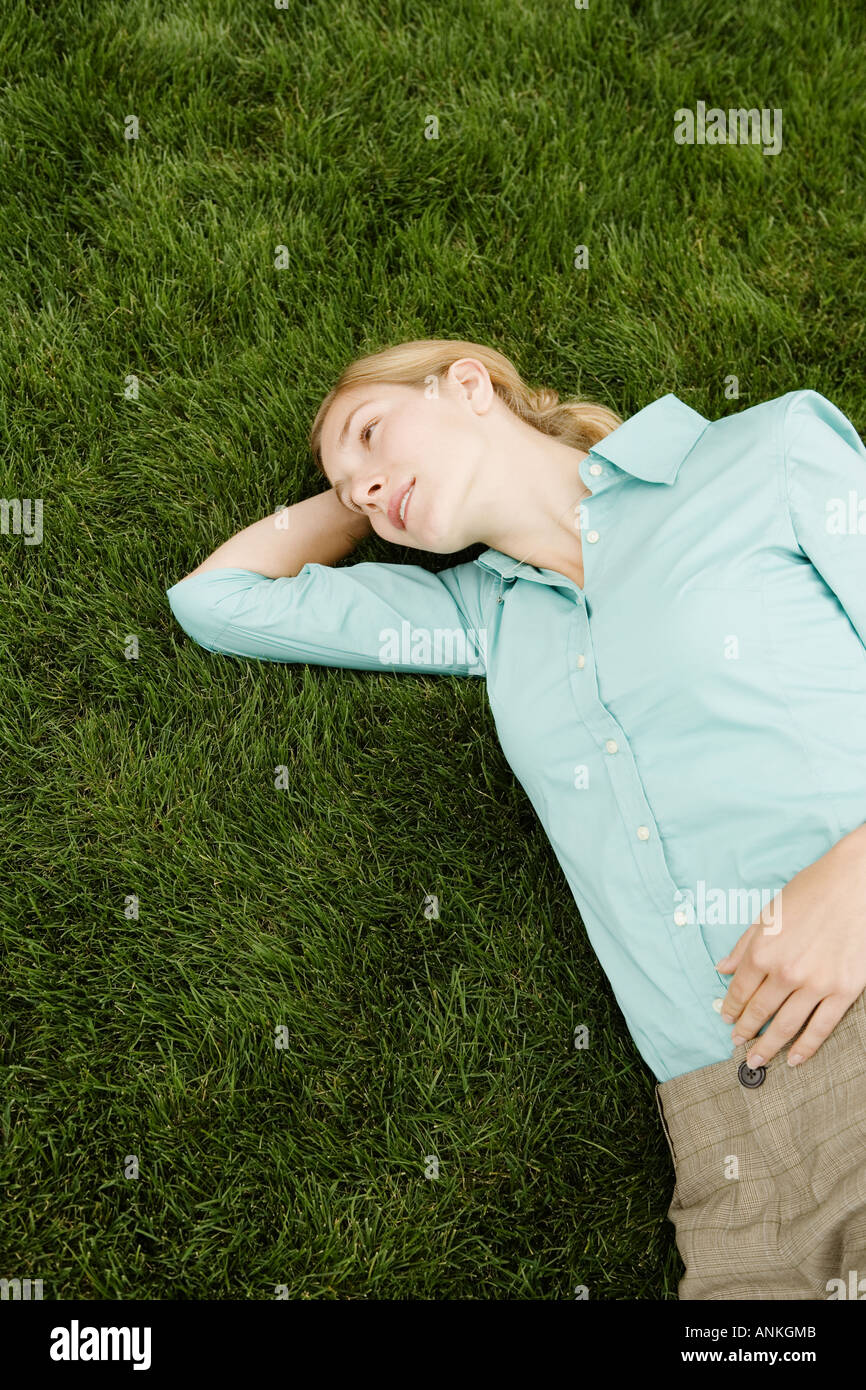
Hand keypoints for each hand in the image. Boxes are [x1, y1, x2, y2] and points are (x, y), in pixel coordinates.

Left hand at [714, 826, 865, 1069]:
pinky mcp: (843, 991)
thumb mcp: (769, 913)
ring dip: (769, 1047)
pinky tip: (794, 1059)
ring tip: (757, 1060)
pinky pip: (821, 1027)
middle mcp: (785, 972)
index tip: (726, 1018)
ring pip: (786, 1026)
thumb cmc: (812, 891)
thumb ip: (745, 944)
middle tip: (737, 1045)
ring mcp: (815, 985)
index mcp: (763, 951)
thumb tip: (723, 968)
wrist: (856, 884)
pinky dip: (806, 1047)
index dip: (731, 1007)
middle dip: (745, 1031)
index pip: (740, 990)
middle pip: (759, 1012)